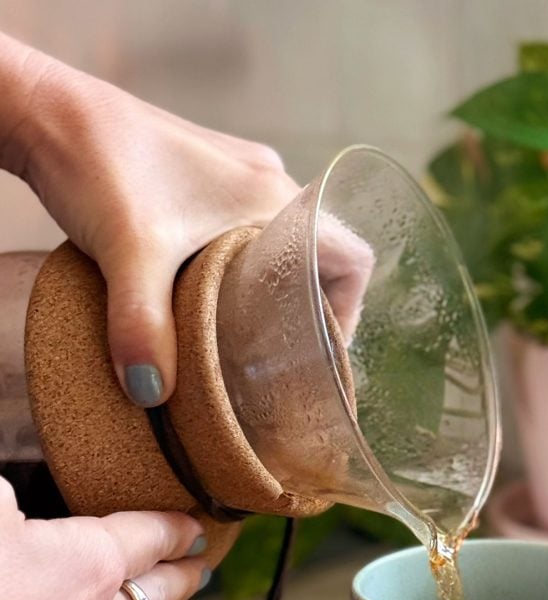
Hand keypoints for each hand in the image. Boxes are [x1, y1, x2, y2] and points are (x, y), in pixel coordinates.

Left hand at [0, 34, 372, 403]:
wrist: (46, 109)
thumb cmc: (97, 161)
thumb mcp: (129, 254)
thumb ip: (144, 328)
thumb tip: (151, 392)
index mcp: (271, 198)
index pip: (351, 256)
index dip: (350, 310)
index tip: (322, 352)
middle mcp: (264, 181)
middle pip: (318, 255)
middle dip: (307, 310)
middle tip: (281, 357)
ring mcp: (233, 174)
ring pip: (281, 243)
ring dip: (274, 288)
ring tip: (246, 336)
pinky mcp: (201, 176)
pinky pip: (247, 228)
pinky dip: (243, 267)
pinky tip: (207, 297)